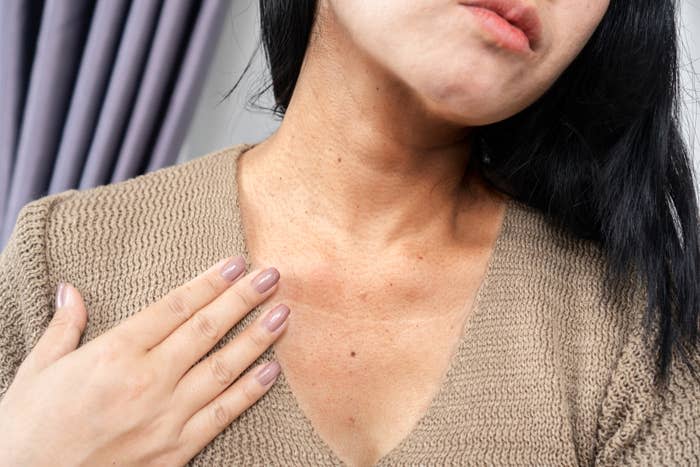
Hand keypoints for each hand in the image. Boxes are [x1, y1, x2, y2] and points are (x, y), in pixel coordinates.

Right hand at [0, 256, 289, 465]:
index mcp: (114, 353)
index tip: (236, 263)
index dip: (209, 282)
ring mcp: (166, 416)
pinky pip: (221, 415)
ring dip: (257, 339)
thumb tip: (71, 290)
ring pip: (223, 369)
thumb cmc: (28, 429)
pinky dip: (249, 393)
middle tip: (273, 275)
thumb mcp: (37, 370)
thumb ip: (64, 327)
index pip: (175, 307)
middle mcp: (147, 380)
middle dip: (243, 299)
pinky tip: (271, 372)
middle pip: (206, 330)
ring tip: (284, 314)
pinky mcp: (175, 450)